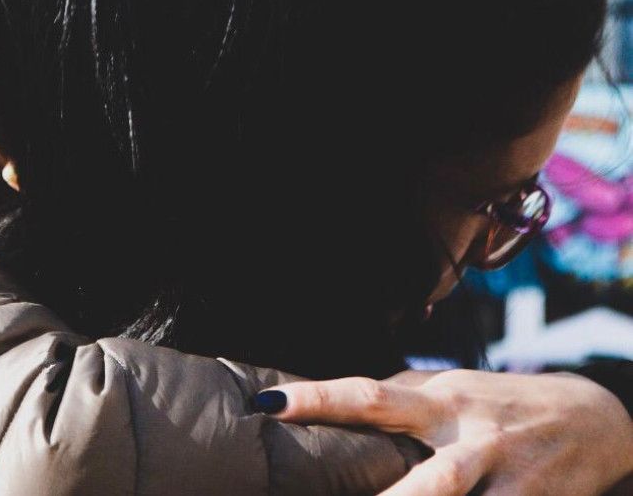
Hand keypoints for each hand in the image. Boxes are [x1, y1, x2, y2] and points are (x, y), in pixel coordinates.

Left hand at [260, 369, 632, 494]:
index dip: (320, 401)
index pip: (370, 396)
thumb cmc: (501, 404)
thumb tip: (331, 399)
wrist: (599, 419)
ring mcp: (508, 480)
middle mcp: (473, 439)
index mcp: (441, 402)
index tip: (271, 407)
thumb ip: (400, 398)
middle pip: (430, 479)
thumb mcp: (453, 389)